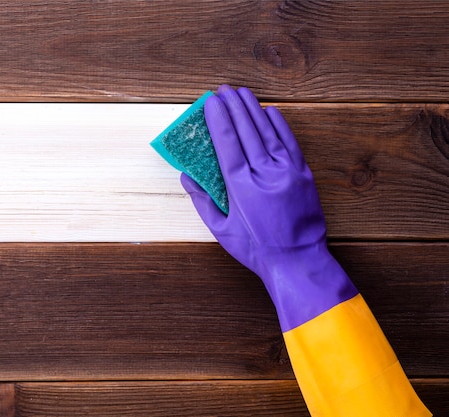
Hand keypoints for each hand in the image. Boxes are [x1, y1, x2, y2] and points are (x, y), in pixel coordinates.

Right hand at [181, 85, 356, 330]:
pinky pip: (290, 142)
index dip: (219, 120)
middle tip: (223, 89)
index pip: (227, 144)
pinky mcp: (303, 174)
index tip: (211, 102)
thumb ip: (202, 201)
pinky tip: (269, 111)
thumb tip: (186, 177)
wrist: (298, 261)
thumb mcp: (221, 230)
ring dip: (253, 109)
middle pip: (247, 132)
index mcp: (241, 187)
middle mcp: (264, 174)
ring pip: (267, 132)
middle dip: (233, 107)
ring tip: (242, 93)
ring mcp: (287, 172)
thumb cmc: (255, 249)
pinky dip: (279, 124)